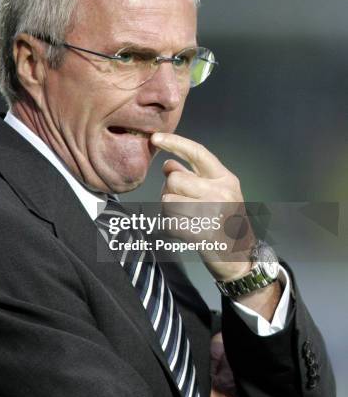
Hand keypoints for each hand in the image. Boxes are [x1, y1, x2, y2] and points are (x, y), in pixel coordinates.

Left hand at [150, 132, 255, 280]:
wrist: (242, 258)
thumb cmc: (226, 222)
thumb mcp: (217, 193)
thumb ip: (192, 176)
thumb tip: (168, 164)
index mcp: (225, 179)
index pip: (197, 152)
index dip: (175, 142)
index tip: (156, 138)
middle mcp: (221, 192)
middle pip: (174, 179)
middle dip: (170, 191)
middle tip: (181, 205)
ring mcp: (213, 213)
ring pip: (167, 201)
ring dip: (169, 212)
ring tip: (185, 220)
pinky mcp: (202, 235)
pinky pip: (169, 224)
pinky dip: (170, 229)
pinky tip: (184, 232)